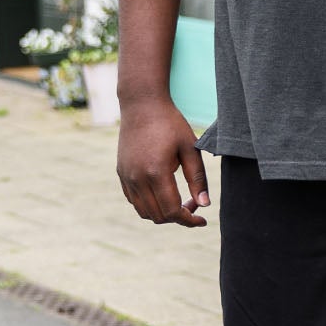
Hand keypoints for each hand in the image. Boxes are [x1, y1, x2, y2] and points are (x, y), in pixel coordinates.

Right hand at [117, 97, 210, 226]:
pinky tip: (164, 192)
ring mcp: (126, 177)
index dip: (189, 220)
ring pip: (144, 212)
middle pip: (158, 216)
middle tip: (194, 203)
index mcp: (156, 172)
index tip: (202, 221)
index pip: (172, 211)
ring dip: (163, 213)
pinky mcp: (121, 173)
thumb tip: (204, 205)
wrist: (142, 105)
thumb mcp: (190, 148)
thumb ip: (198, 179)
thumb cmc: (170, 123)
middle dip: (179, 217)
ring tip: (180, 199)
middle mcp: (137, 178)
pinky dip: (150, 205)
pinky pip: (134, 201)